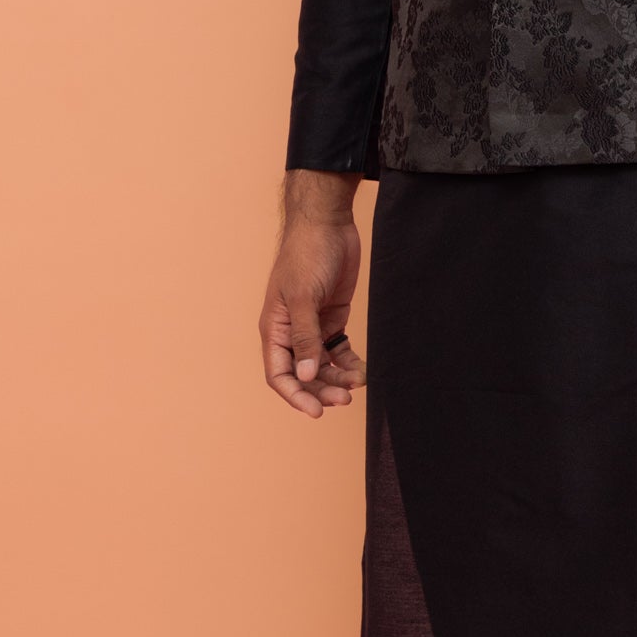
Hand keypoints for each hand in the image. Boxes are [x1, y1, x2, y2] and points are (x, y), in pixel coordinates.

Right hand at [261, 171, 366, 418]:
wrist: (328, 224)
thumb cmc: (307, 255)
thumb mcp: (303, 297)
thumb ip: (305, 337)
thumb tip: (306, 376)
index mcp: (274, 329)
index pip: (279, 374)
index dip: (295, 396)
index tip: (316, 412)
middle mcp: (291, 333)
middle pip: (304, 376)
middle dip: (322, 391)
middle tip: (345, 399)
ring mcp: (313, 327)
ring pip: (323, 367)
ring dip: (338, 380)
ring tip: (358, 383)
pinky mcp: (333, 319)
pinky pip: (339, 351)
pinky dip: (349, 364)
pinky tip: (362, 372)